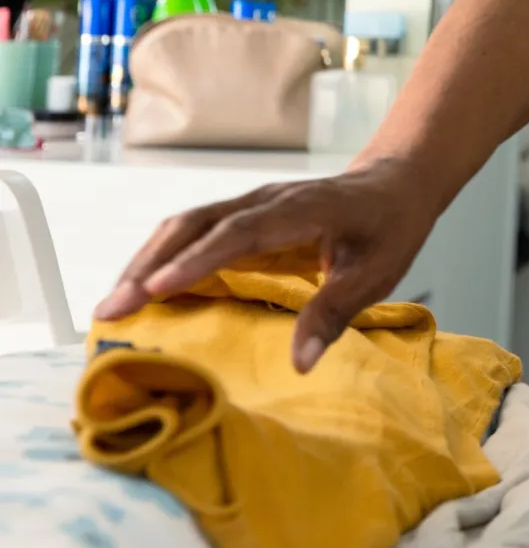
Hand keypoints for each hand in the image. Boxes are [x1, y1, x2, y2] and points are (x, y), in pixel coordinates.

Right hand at [93, 158, 439, 372]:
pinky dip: (161, 260)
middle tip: (112, 311)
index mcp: (302, 209)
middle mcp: (267, 201)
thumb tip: (299, 363)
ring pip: (186, 225)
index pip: (241, 231)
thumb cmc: (388, 228)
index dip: (198, 259)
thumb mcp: (377, 272)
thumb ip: (335, 312)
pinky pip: (193, 234)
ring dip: (146, 262)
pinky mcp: (242, 217)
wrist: (396, 184)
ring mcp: (250, 205)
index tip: (156, 289)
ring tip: (113, 308)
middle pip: (196, 223)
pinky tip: (141, 294)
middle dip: (150, 264)